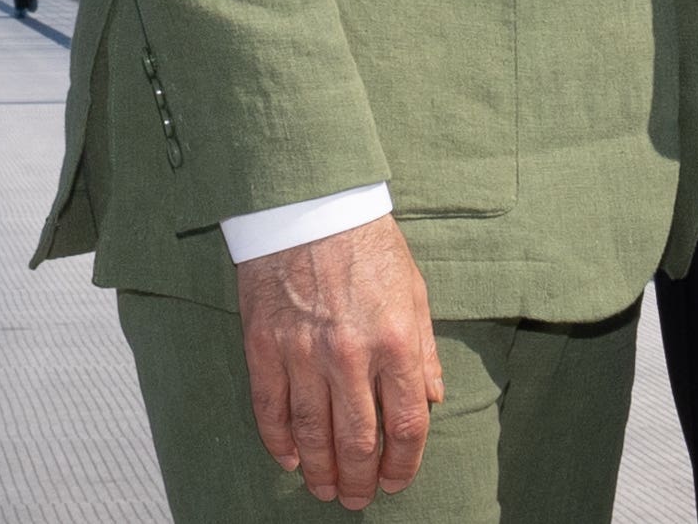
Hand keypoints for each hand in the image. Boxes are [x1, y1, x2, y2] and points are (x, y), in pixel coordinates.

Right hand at [235, 216, 444, 508]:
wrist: (309, 203)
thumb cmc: (366, 244)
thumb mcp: (413, 289)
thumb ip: (424, 349)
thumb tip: (433, 398)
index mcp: (395, 340)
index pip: (407, 423)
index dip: (403, 463)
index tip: (397, 481)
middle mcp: (351, 353)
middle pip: (358, 441)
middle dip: (361, 480)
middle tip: (359, 499)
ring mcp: (303, 352)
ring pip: (312, 434)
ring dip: (321, 471)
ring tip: (326, 490)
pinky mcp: (264, 345)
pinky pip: (270, 409)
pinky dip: (279, 443)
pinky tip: (290, 460)